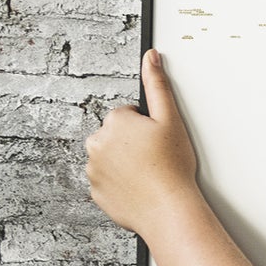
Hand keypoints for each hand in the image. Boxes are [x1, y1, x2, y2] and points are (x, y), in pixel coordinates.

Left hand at [86, 48, 202, 237]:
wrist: (168, 209)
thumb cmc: (172, 166)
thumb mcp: (170, 119)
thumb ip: (157, 84)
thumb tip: (150, 57)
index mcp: (114, 122)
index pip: (127, 115)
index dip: (147, 127)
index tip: (158, 140)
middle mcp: (96, 144)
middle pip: (115, 136)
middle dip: (132, 143)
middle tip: (155, 156)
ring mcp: (93, 169)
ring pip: (110, 158)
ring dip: (125, 162)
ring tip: (149, 173)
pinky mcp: (95, 192)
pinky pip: (107, 181)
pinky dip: (120, 183)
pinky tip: (139, 186)